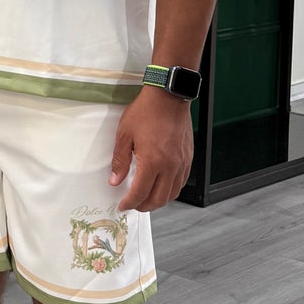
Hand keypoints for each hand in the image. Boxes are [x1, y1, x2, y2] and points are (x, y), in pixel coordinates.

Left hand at [110, 86, 192, 212]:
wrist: (168, 97)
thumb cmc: (146, 111)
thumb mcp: (124, 135)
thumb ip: (120, 161)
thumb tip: (115, 181)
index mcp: (152, 162)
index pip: (140, 193)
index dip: (130, 203)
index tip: (123, 206)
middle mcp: (170, 166)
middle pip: (159, 199)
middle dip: (144, 206)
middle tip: (133, 205)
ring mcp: (181, 163)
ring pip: (173, 193)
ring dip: (159, 201)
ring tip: (146, 198)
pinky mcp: (188, 158)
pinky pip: (181, 182)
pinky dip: (171, 190)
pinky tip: (162, 186)